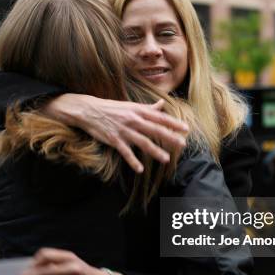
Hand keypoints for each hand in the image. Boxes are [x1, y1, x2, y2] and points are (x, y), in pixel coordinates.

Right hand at [43, 94, 188, 172]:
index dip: (173, 123)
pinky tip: (140, 169)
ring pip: (143, 142)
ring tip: (166, 159)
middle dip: (169, 137)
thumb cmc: (111, 108)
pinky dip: (132, 161)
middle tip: (182, 144)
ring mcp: (123, 130)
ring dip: (155, 151)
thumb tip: (161, 105)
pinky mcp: (114, 140)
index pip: (159, 117)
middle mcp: (133, 120)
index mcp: (138, 111)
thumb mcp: (130, 106)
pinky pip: (125, 152)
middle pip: (155, 130)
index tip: (186, 128)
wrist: (88, 110)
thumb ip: (147, 108)